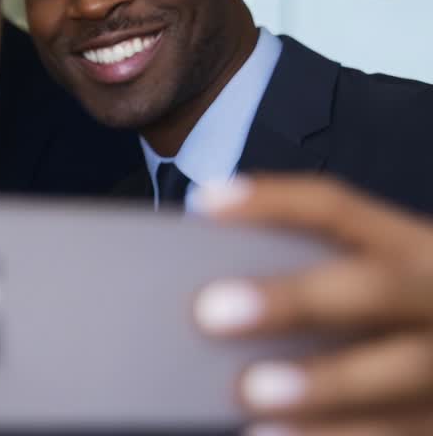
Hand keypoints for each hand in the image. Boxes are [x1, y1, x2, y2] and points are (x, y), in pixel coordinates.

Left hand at [193, 175, 432, 434]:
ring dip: (318, 384)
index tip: (205, 206)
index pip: (339, 209)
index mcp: (412, 249)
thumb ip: (311, 270)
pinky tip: (272, 432)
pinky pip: (394, 430)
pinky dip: (332, 434)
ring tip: (250, 392)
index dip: (273, 204)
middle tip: (213, 313)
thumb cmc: (395, 319)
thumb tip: (206, 274)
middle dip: (293, 300)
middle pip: (370, 289)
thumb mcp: (378, 275)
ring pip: (391, 373)